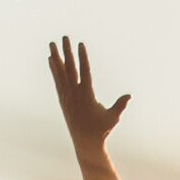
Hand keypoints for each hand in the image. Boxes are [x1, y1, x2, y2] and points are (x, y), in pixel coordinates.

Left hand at [48, 36, 127, 152]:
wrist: (85, 142)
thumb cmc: (102, 130)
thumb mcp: (113, 118)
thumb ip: (120, 105)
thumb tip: (129, 96)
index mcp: (86, 95)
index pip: (84, 72)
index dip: (82, 57)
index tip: (80, 44)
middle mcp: (74, 94)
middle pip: (70, 68)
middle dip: (67, 52)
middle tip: (64, 37)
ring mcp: (66, 96)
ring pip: (60, 73)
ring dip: (56, 57)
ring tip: (52, 43)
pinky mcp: (62, 100)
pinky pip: (57, 81)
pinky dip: (54, 69)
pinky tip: (51, 59)